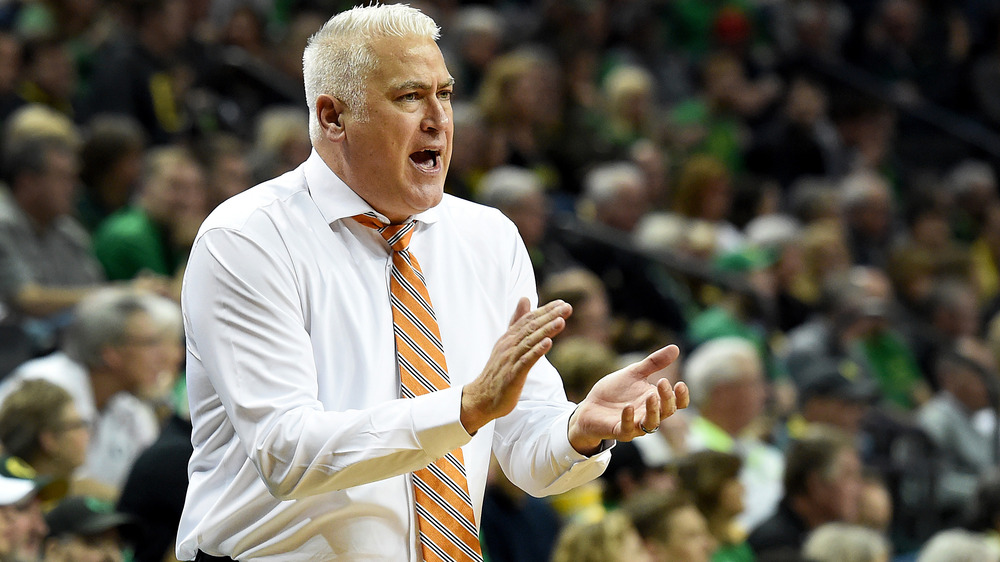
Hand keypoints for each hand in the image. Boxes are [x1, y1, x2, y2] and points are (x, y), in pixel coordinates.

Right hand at [461, 298, 571, 433]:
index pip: (529, 319)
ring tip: (561, 321)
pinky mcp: (512, 375)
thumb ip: (517, 321)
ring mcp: (510, 359)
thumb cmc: (498, 371)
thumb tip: (525, 299)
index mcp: (509, 337)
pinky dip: (537, 351)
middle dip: (550, 316)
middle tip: (567, 307)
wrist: (481, 397)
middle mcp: (509, 345)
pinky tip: (548, 343)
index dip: (545, 310)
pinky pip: (525, 361)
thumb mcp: (507, 342)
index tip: (562, 303)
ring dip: (546, 330)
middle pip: (531, 327)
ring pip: (530, 341)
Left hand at [567, 345, 688, 454]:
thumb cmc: (615, 391)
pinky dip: (628, 418)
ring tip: (651, 396)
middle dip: (667, 398)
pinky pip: (627, 429)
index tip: (680, 384)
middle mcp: (649, 415)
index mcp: (655, 401)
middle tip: (662, 382)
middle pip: (667, 412)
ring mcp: (635, 425)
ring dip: (653, 411)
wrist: (590, 406)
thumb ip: (654, 363)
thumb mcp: (634, 373)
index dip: (682, 396)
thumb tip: (676, 348)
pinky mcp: (619, 431)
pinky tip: (628, 407)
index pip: (677, 403)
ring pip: (652, 424)